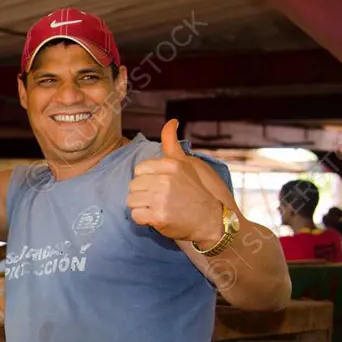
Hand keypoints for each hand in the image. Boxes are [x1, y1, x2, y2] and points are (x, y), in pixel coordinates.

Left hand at [127, 119, 223, 245]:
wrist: (211, 221)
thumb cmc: (196, 192)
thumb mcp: (187, 163)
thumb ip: (172, 144)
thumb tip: (171, 121)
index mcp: (170, 165)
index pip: (139, 170)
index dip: (146, 180)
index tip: (160, 187)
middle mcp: (165, 179)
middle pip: (133, 185)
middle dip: (142, 194)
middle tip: (159, 200)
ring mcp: (161, 198)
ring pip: (131, 200)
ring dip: (141, 206)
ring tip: (157, 208)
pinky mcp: (158, 216)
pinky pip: (136, 215)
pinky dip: (143, 219)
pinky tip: (155, 218)